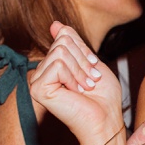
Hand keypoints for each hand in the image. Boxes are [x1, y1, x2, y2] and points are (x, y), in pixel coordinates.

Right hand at [26, 22, 126, 144]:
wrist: (106, 120)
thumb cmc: (103, 97)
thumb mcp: (91, 62)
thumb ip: (73, 43)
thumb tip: (56, 24)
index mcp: (54, 66)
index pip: (65, 36)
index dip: (83, 50)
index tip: (92, 69)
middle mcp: (43, 72)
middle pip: (63, 42)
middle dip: (83, 60)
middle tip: (90, 81)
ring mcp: (38, 81)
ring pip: (61, 52)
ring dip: (81, 70)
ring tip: (85, 88)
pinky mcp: (37, 89)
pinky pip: (57, 65)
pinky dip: (73, 77)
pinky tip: (76, 92)